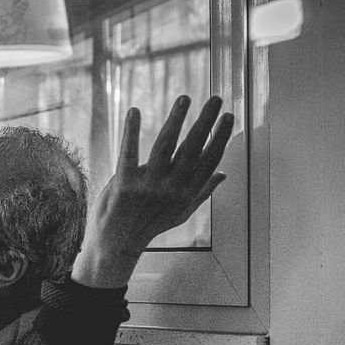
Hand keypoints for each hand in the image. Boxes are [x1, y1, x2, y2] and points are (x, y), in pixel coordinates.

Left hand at [71, 95, 235, 289]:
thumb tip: (223, 175)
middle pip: (192, 149)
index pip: (209, 160)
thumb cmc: (149, 225)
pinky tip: (134, 111)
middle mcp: (171, 188)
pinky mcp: (123, 185)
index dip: (220, 137)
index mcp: (186, 193)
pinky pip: (128, 153)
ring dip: (176, 120)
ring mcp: (148, 186)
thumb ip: (202, 192)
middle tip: (215, 99)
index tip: (228, 116)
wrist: (116, 246)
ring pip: (165, 146)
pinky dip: (131, 132)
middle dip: (205, 122)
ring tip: (184, 98)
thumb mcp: (180, 213)